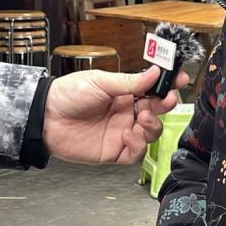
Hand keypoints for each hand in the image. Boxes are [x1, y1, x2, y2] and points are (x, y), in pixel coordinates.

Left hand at [43, 66, 189, 163]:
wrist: (44, 117)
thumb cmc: (68, 94)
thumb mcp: (101, 82)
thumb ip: (130, 81)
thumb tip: (156, 72)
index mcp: (125, 93)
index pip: (153, 89)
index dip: (168, 85)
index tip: (180, 79)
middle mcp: (126, 112)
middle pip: (157, 111)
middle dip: (165, 105)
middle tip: (167, 99)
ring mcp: (121, 132)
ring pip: (151, 133)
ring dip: (152, 125)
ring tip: (142, 117)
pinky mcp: (113, 151)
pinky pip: (135, 153)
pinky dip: (137, 144)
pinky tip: (128, 134)